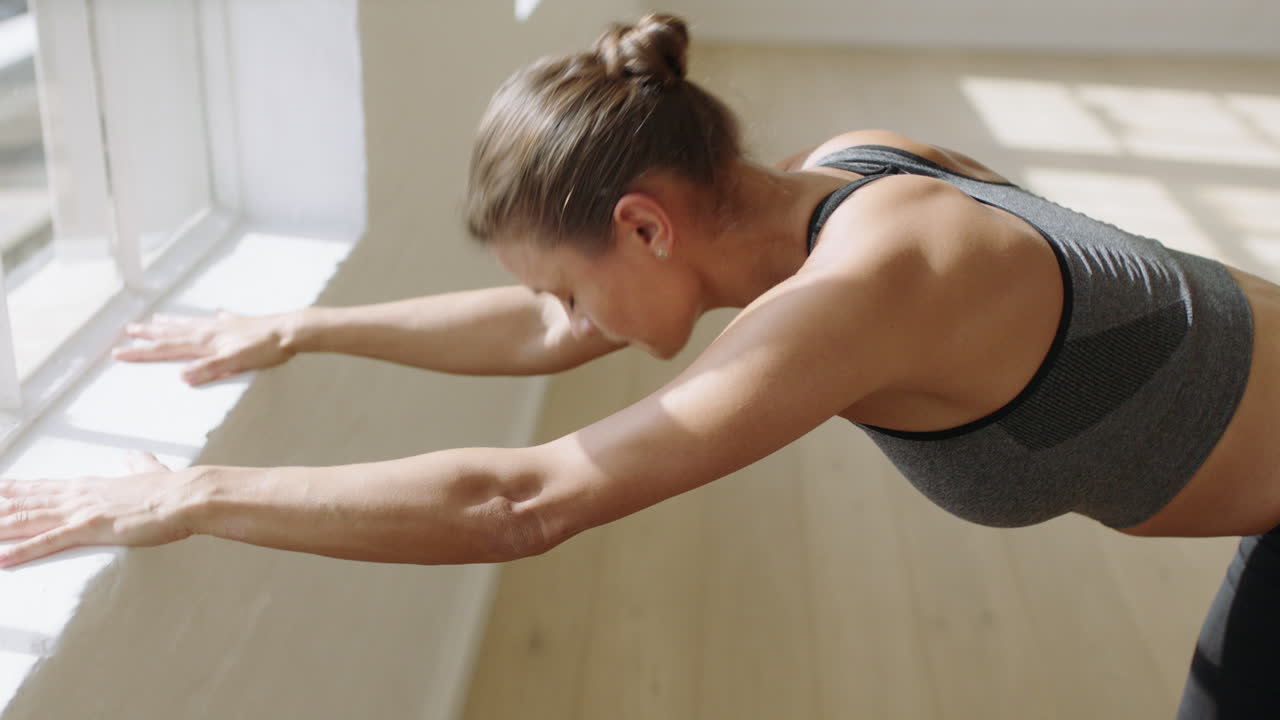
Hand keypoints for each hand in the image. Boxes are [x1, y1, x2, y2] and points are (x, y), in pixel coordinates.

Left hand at [0, 452, 194, 567]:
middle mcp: (77, 496)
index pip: (42, 487)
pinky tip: (2, 558)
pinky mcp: (88, 529)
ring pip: (27, 520)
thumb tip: (132, 455)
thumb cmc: (172, 489)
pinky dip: (21, 551)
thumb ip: (137, 464)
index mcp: (90, 486)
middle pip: (24, 502)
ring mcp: (80, 511)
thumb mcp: (150, 472)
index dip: (14, 489)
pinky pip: (47, 542)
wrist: (186, 496)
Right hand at [112, 310, 297, 385]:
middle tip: (126, 330)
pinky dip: (207, 319)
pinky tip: (211, 314)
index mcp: (204, 342)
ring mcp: (222, 326)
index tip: (119, 353)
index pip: (166, 350)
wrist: (289, 332)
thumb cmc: (264, 349)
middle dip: (147, 335)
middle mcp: (208, 331)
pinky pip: (215, 320)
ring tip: (155, 320)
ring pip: (189, 324)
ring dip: (170, 323)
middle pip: (171, 334)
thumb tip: (181, 377)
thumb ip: (208, 370)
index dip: (142, 353)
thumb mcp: (235, 363)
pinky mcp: (237, 324)